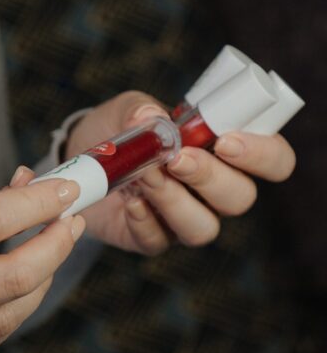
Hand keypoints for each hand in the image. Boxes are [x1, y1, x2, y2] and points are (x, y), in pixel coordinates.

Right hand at [0, 173, 85, 352]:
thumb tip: (27, 189)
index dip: (37, 202)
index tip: (65, 188)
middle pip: (14, 274)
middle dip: (56, 243)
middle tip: (71, 220)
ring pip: (15, 310)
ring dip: (45, 275)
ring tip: (52, 246)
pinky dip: (20, 303)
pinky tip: (25, 281)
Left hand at [63, 91, 295, 254]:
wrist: (78, 156)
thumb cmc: (119, 130)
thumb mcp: (128, 110)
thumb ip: (141, 111)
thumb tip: (150, 119)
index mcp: (224, 152)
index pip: (273, 160)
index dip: (262, 154)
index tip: (226, 140)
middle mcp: (212, 191)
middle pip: (240, 198)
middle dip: (211, 178)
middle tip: (178, 159)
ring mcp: (182, 218)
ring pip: (203, 228)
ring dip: (175, 201)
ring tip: (145, 176)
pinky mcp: (150, 237)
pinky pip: (158, 241)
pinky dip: (144, 222)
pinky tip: (130, 202)